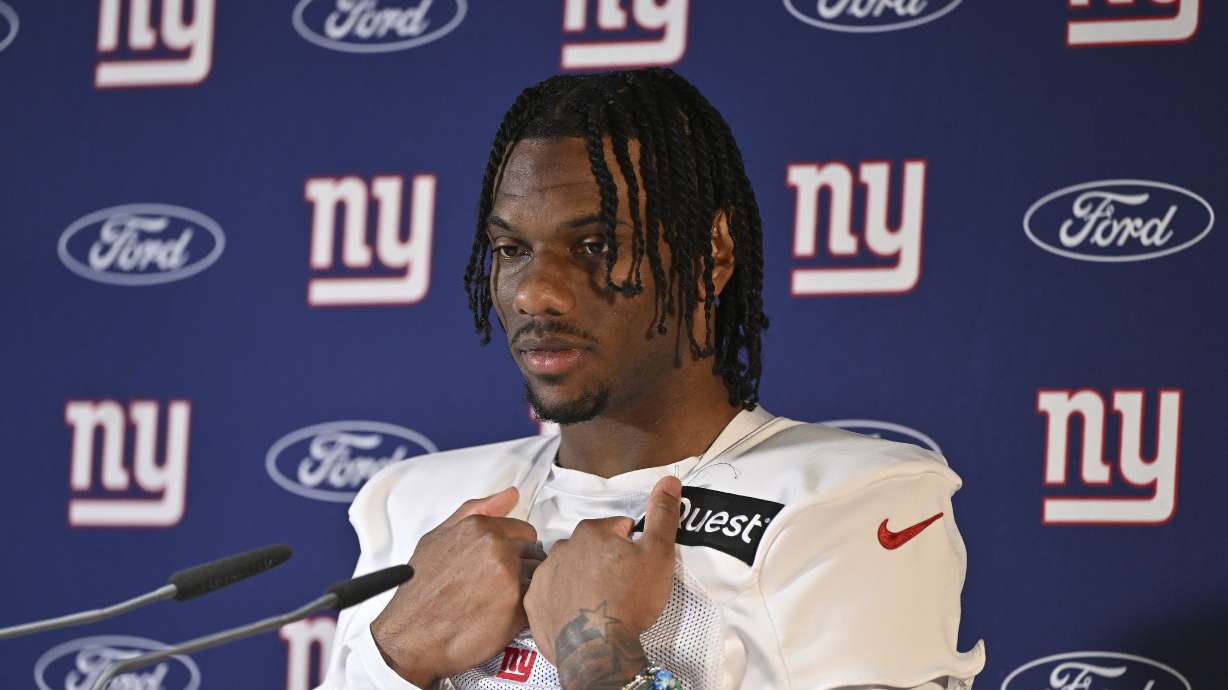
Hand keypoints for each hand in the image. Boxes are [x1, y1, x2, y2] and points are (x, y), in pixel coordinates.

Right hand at [370, 487, 544, 686]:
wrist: (410, 637)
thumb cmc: (420, 588)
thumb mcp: (436, 538)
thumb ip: (475, 510)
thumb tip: (513, 493)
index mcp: (480, 528)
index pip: (525, 531)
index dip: (516, 548)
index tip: (502, 565)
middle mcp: (497, 547)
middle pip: (535, 552)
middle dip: (524, 567)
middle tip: (500, 586)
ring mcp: (509, 577)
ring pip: (540, 576)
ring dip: (528, 588)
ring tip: (502, 602)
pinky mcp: (516, 607)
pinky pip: (538, 601)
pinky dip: (527, 610)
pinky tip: (506, 616)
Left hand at [525, 475, 681, 689]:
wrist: (598, 648)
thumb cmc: (629, 599)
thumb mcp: (657, 554)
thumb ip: (662, 514)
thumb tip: (669, 480)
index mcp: (590, 531)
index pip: (617, 528)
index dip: (632, 548)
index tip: (636, 569)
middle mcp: (561, 547)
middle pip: (590, 548)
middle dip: (605, 562)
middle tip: (620, 588)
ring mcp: (543, 576)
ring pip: (569, 570)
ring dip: (582, 580)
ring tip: (600, 604)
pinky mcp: (534, 604)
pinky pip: (550, 595)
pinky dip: (563, 601)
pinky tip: (579, 615)